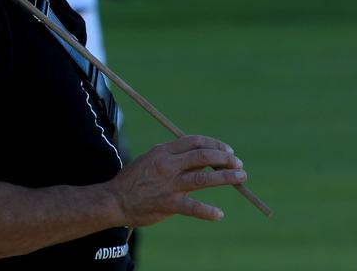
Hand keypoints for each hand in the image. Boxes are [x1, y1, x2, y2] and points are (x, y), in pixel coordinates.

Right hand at [107, 135, 246, 225]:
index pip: (194, 142)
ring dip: (226, 177)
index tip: (227, 151)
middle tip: (239, 165)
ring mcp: (168, 184)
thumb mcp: (151, 161)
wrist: (115, 200)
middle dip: (225, 159)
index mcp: (162, 152)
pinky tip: (218, 214)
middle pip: (202, 156)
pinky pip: (192, 207)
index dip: (214, 144)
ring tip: (241, 177)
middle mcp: (167, 165)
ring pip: (203, 178)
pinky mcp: (167, 204)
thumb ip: (174, 159)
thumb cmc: (135, 181)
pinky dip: (208, 211)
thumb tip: (202, 158)